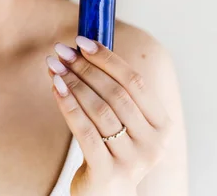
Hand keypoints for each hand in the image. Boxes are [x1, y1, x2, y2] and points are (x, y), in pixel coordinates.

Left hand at [46, 36, 172, 195]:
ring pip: (99, 110)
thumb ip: (116, 92)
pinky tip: (56, 88)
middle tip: (61, 52)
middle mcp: (153, 144)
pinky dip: (69, 106)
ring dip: (74, 83)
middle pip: (116, 94)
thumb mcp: (125, 123)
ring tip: (54, 67)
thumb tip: (84, 48)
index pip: (136, 82)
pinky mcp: (108, 174)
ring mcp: (132, 161)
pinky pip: (85, 132)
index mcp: (162, 125)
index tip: (82, 41)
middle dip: (85, 68)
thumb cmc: (113, 150)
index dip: (108, 58)